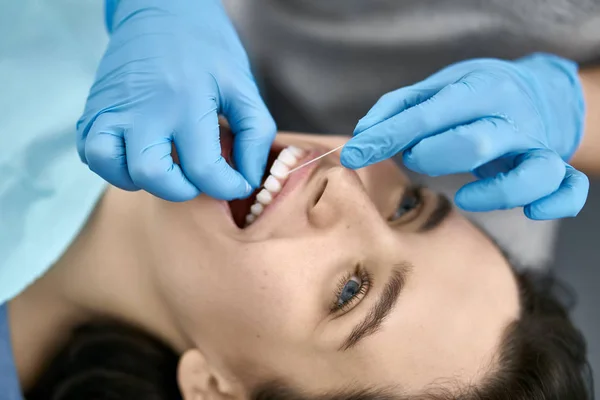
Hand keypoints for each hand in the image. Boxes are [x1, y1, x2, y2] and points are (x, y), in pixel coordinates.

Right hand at [77, 0, 275, 200]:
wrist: (162, 8)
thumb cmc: (207, 48)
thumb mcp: (243, 85)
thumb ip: (255, 134)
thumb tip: (249, 178)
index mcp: (186, 101)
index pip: (204, 169)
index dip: (227, 187)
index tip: (236, 182)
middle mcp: (145, 109)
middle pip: (153, 176)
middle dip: (182, 190)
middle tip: (197, 178)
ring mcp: (113, 109)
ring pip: (112, 168)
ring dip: (142, 181)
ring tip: (166, 167)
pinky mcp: (94, 109)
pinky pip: (91, 153)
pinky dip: (112, 166)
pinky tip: (138, 155)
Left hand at [341, 54, 588, 218]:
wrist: (536, 92)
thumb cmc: (474, 96)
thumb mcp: (435, 89)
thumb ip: (397, 109)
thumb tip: (363, 135)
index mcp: (479, 89)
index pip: (428, 116)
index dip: (386, 137)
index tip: (353, 156)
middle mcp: (511, 118)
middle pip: (476, 143)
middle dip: (435, 157)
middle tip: (417, 159)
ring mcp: (537, 146)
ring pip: (531, 172)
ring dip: (495, 192)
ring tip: (465, 196)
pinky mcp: (555, 169)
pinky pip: (567, 190)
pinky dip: (554, 204)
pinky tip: (531, 212)